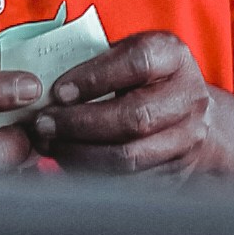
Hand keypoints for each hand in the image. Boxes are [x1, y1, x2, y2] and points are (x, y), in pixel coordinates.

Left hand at [34, 32, 218, 179]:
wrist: (188, 109)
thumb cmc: (143, 77)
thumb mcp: (127, 54)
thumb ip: (95, 61)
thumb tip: (45, 80)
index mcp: (173, 55)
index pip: (138, 63)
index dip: (96, 77)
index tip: (59, 90)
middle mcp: (188, 97)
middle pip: (135, 116)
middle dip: (81, 123)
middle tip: (45, 123)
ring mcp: (187, 138)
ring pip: (131, 156)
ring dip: (81, 154)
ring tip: (50, 144)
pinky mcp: (176, 172)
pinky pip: (129, 181)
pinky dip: (92, 174)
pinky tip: (68, 162)